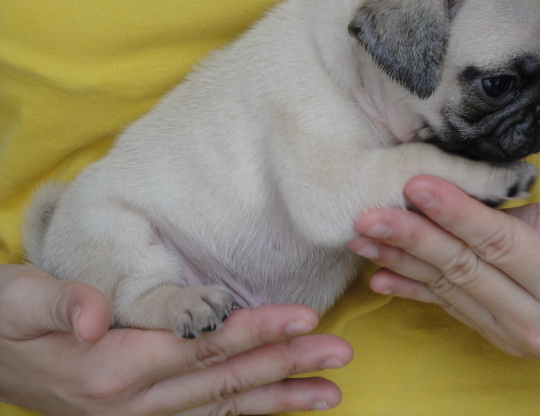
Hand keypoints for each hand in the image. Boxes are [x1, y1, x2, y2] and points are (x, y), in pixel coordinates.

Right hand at [0, 265, 351, 414]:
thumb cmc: (5, 322)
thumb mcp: (18, 302)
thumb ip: (61, 303)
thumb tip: (95, 310)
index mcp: (112, 367)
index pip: (201, 346)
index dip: (254, 331)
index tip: (303, 319)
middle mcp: (132, 403)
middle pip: (224, 380)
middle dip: (286, 365)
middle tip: (339, 354)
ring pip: (222, 407)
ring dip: (278, 399)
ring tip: (329, 394)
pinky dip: (245, 414)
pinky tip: (278, 408)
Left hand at [349, 175, 539, 363]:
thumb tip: (487, 209)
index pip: (500, 242)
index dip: (455, 212)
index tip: (415, 184)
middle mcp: (536, 320)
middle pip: (463, 267)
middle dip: (411, 237)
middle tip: (368, 214)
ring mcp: (514, 335)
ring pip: (448, 289)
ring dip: (400, 262)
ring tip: (361, 239)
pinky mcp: (500, 337)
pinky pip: (450, 309)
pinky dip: (413, 291)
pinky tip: (380, 278)